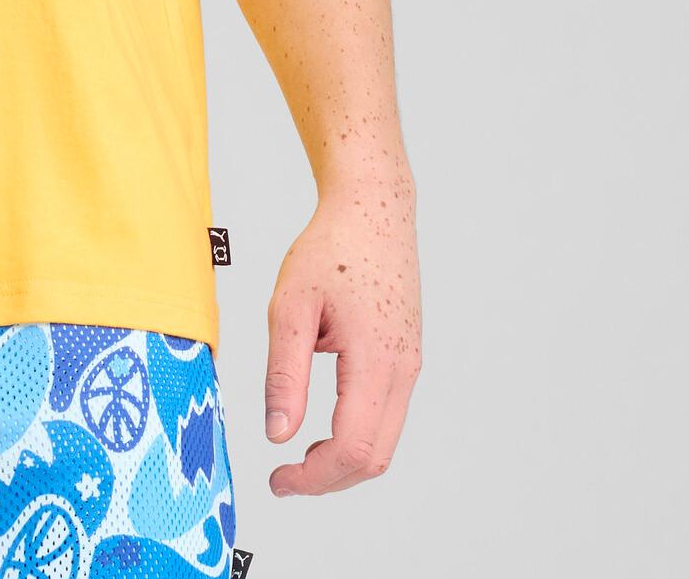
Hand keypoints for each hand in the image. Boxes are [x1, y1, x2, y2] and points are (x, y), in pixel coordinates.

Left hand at [263, 174, 421, 496]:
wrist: (373, 209)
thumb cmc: (332, 247)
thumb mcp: (290, 306)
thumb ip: (284, 374)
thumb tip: (277, 434)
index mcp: (376, 360)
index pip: (352, 448)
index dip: (314, 477)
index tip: (278, 479)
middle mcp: (403, 370)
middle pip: (374, 456)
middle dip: (329, 478)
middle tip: (285, 476)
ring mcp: (411, 365)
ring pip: (384, 440)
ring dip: (343, 457)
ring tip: (298, 451)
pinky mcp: (407, 358)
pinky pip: (387, 414)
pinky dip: (356, 431)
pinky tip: (322, 419)